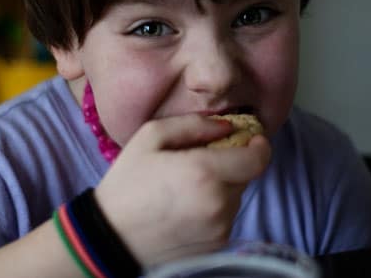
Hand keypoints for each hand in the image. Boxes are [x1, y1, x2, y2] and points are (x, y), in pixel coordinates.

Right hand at [94, 114, 271, 266]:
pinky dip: (215, 206)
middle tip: (204, 160)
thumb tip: (226, 126)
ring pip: (237, 196)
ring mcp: (219, 228)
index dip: (260, 145)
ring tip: (189, 186)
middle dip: (233, 163)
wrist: (111, 237)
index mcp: (204, 173)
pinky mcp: (216, 245)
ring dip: (223, 185)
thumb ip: (192, 125)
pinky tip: (188, 205)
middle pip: (247, 175)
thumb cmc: (127, 183)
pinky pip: (227, 216)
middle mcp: (218, 203)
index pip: (257, 158)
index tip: (252, 138)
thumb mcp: (150, 137)